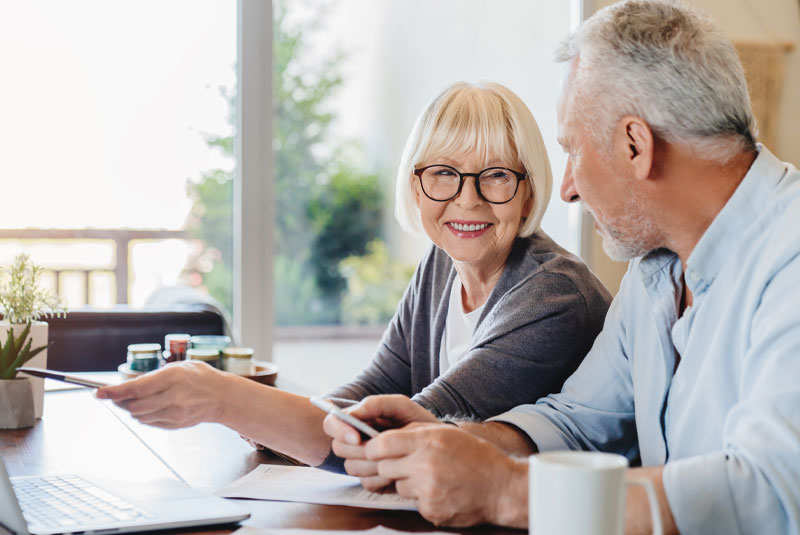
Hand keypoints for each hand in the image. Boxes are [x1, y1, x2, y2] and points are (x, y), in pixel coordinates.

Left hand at [96, 361, 230, 428]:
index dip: (115, 392)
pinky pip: (148, 423)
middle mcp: (175, 397)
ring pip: (139, 416)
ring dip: (132, 408)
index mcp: (175, 377)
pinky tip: (153, 406)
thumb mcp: (178, 367)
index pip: (137, 388)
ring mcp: (175, 414)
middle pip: (134, 406)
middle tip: (117, 394)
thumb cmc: (199, 377)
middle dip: (121, 401)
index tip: (99, 392)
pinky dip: (144, 415)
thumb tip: (126, 389)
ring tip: (140, 398)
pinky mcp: (175, 425)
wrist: (222, 396)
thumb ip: (153, 377)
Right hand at [323, 395, 437, 490]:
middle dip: (358, 450)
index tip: (358, 436)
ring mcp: (362, 462)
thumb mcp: (400, 406)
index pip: (331, 424)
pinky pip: (366, 482)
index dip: (339, 430)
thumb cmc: (417, 422)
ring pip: (350, 467)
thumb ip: (375, 404)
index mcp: (357, 421)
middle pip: (338, 448)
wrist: (437, 446)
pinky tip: (397, 471)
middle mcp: (355, 441)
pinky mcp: (373, 480)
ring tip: (394, 458)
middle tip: (381, 448)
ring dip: (371, 464)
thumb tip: (352, 415)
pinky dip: (381, 478)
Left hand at [365, 424, 527, 526]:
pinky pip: (412, 503)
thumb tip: (382, 438)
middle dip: (388, 467)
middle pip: (383, 467)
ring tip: (430, 477)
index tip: (374, 450)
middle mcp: (425, 464)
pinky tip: (440, 491)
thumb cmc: (474, 456)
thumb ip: (413, 433)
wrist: (501, 487)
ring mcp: (427, 489)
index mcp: (428, 440)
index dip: (372, 448)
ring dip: (406, 482)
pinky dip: (421, 498)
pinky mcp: (431, 510)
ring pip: (397, 486)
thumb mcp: (445, 433)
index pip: (381, 444)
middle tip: (403, 465)